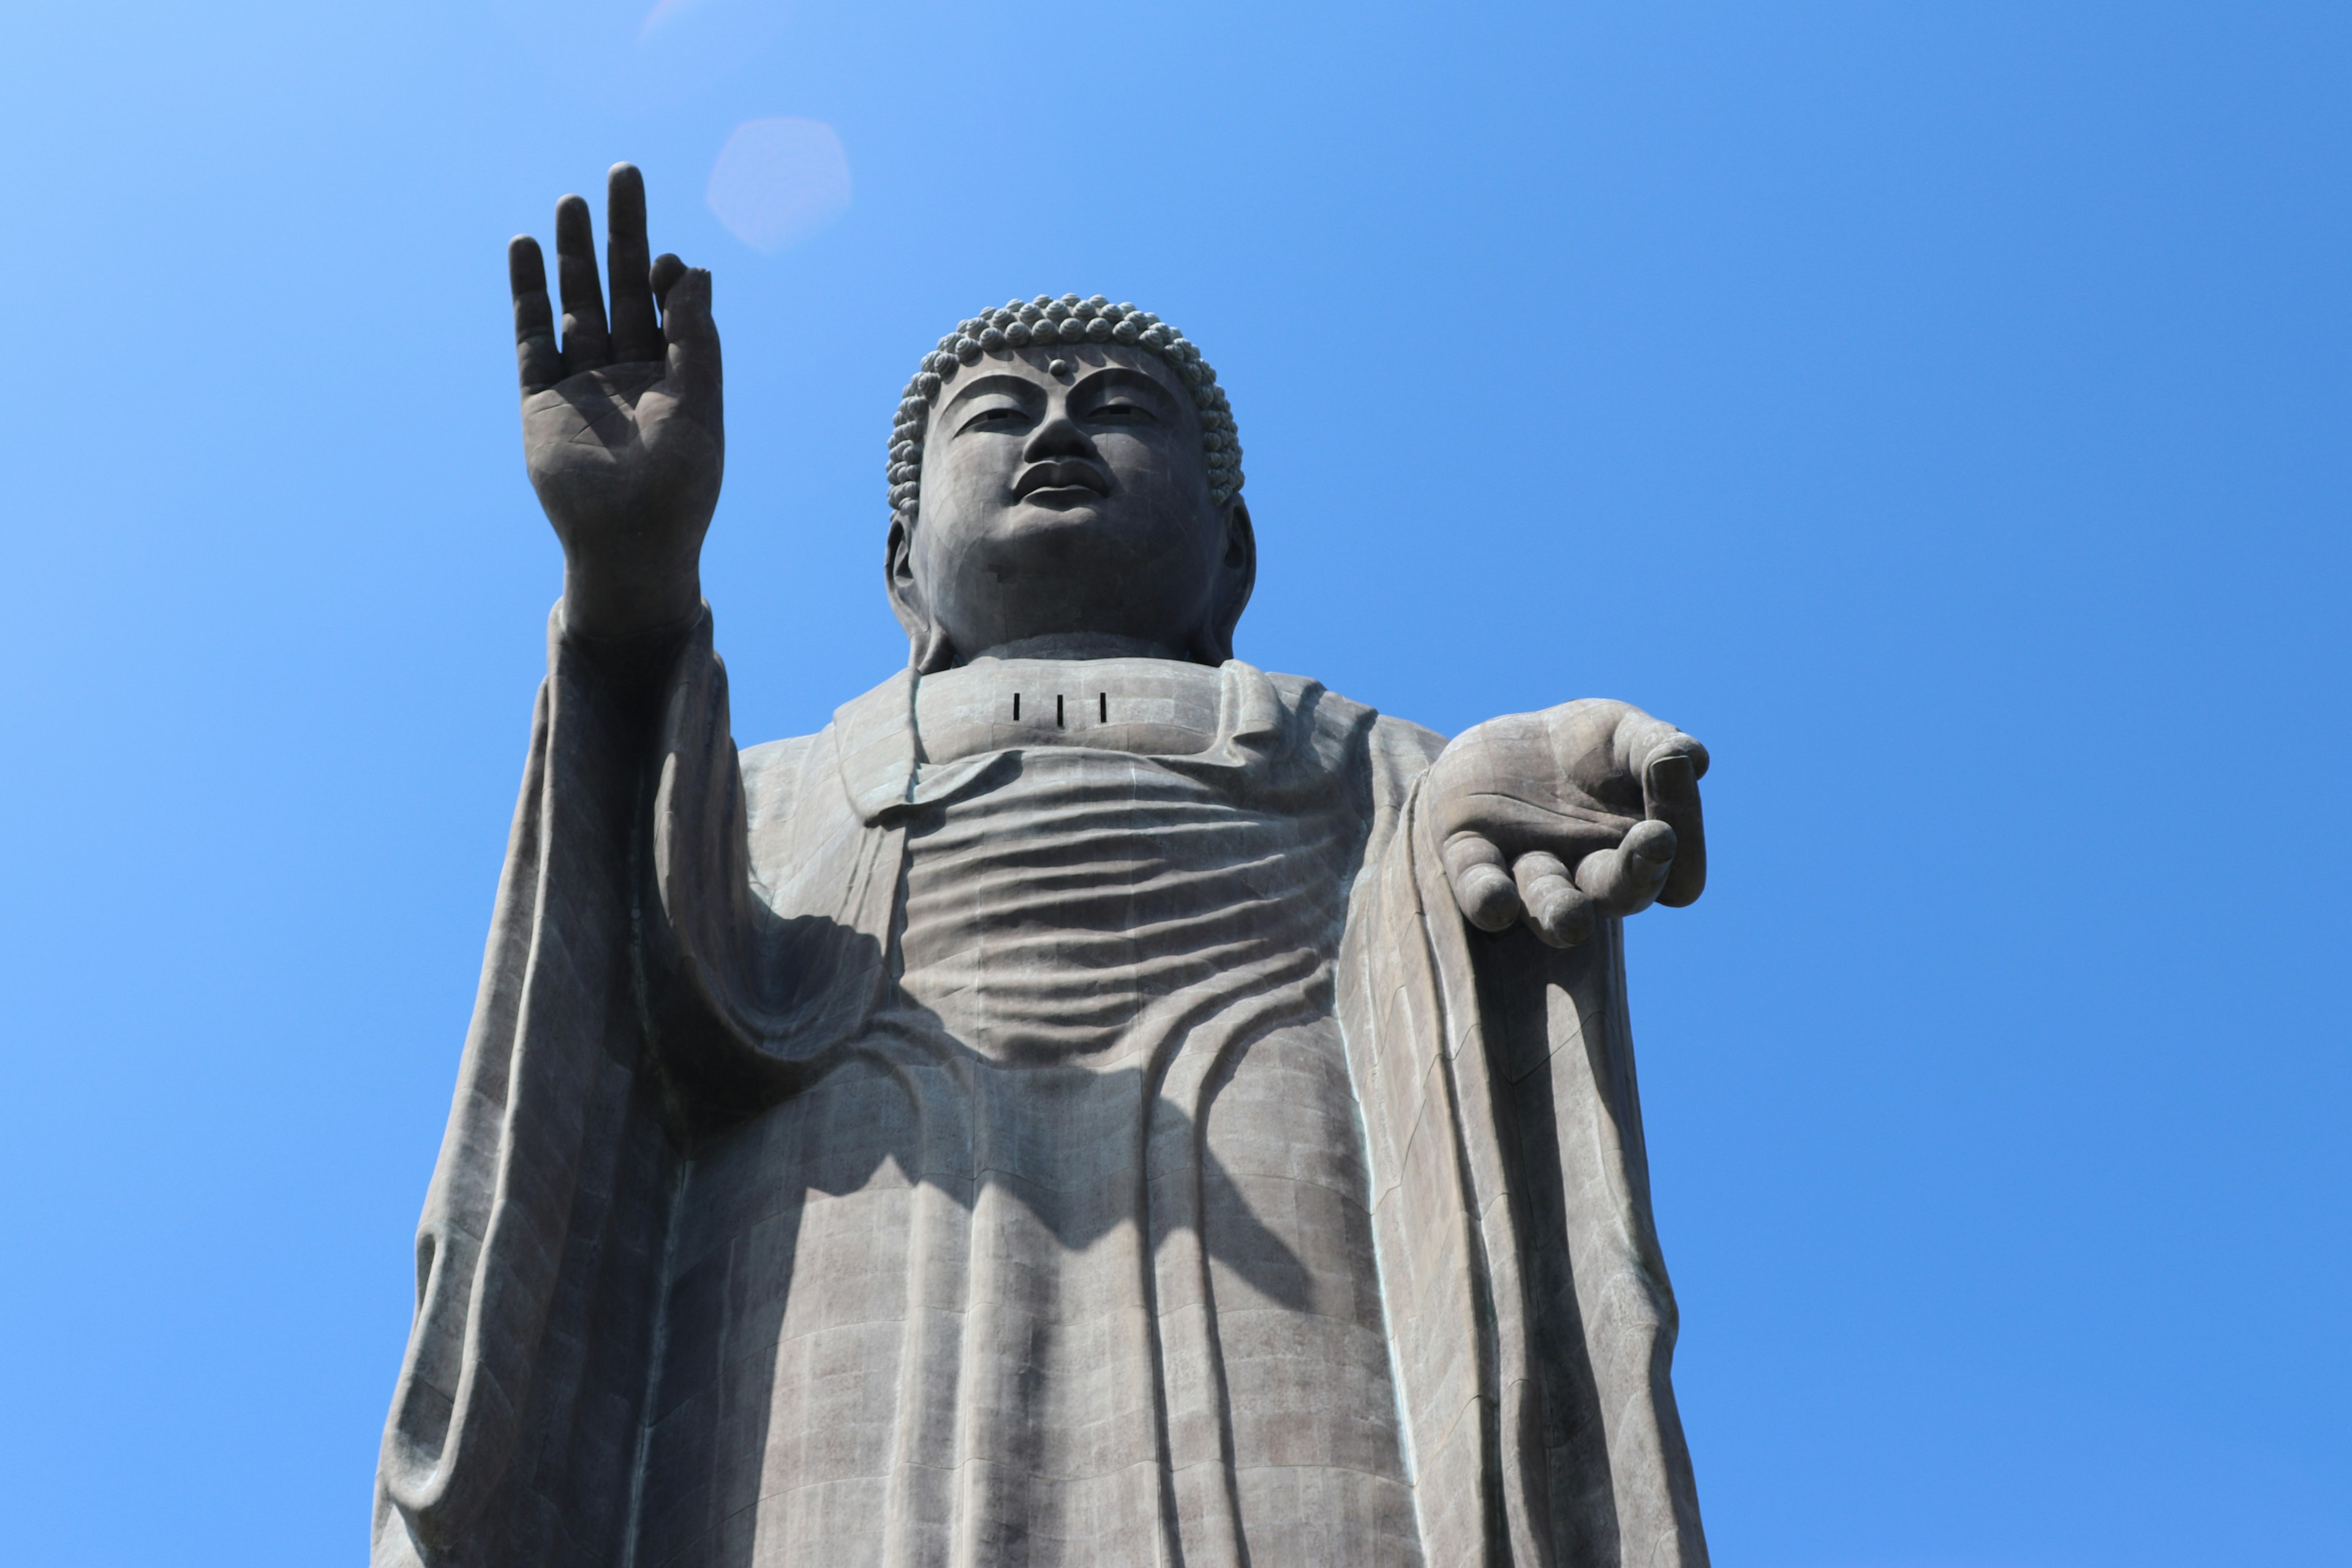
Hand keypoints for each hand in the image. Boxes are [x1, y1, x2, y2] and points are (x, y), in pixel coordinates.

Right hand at [509, 163, 721, 638]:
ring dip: (572, 254)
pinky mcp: (541, 400)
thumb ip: (696, 339)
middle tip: (623, 174)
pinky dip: (527, 294)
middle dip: (622, 235)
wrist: (630, 546)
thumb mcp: (699, 407)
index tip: (670, 258)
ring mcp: (582, 384)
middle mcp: (627, 374)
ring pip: (576, 303)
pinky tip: (524, 248)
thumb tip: (697, 270)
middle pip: (622, 287)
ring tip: (572, 202)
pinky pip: (532, 337)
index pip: (669, 308)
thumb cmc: (679, 489)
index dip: (669, 276)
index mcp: (673, 377)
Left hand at [1424, 700, 1708, 947]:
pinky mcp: (1468, 853)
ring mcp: (1527, 867)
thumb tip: (1693, 759)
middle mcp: (1585, 874)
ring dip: (1559, 909)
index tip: (1671, 823)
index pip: (1674, 873)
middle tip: (1656, 845)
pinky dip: (1487, 894)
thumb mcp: (1622, 734)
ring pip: (1547, 900)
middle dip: (1636, 875)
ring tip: (1573, 921)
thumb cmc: (1578, 751)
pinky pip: (1478, 882)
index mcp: (1635, 853)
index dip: (1681, 853)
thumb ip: (1657, 746)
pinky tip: (1497, 903)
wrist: (1495, 748)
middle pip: (1618, 892)